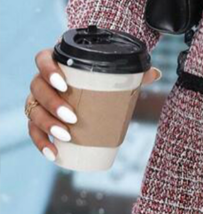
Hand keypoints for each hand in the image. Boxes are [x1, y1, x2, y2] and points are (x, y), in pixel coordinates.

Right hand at [26, 47, 160, 162]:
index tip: (64, 84)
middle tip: (73, 117)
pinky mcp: (38, 119)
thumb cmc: (98, 79)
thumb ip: (132, 72)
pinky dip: (41, 142)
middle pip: (37, 88)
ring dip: (46, 124)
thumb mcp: (113, 74)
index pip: (42, 60)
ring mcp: (37, 100)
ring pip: (33, 110)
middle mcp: (41, 80)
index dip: (48, 70)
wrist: (86, 90)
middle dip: (52, 104)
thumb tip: (157, 73)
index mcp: (56, 62)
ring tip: (66, 136)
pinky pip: (33, 130)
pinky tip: (53, 153)